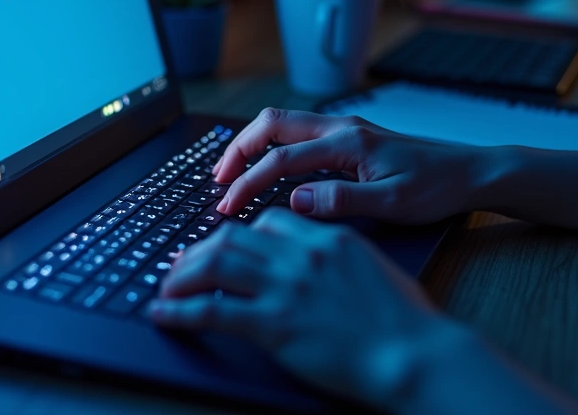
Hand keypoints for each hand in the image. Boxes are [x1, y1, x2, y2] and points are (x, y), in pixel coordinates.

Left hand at [150, 208, 447, 408]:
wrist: (414, 354)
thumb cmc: (405, 321)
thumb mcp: (375, 269)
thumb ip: (341, 258)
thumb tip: (322, 265)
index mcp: (328, 239)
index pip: (271, 222)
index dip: (241, 234)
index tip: (227, 248)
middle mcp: (301, 256)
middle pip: (232, 236)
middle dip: (199, 251)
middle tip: (183, 266)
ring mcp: (285, 288)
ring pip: (214, 264)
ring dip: (181, 276)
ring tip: (167, 289)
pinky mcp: (274, 325)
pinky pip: (212, 311)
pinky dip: (180, 311)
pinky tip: (164, 314)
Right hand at [212, 108, 481, 224]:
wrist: (470, 172)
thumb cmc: (437, 189)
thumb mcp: (392, 205)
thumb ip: (342, 202)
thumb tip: (296, 201)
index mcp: (348, 143)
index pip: (282, 159)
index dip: (249, 183)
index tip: (228, 207)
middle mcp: (342, 128)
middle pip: (272, 124)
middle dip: (238, 149)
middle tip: (217, 180)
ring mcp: (346, 130)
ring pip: (283, 124)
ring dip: (253, 145)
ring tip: (232, 173)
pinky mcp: (351, 138)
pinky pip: (299, 134)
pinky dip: (273, 147)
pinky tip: (268, 169)